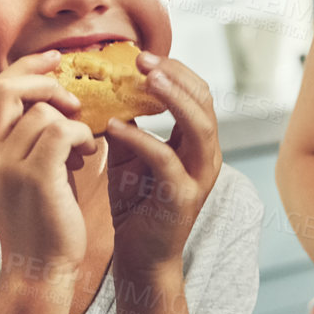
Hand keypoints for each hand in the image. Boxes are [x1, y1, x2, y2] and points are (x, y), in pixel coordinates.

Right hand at [0, 51, 97, 279]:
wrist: (40, 265)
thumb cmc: (43, 215)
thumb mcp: (28, 169)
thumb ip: (31, 134)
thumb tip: (56, 98)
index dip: (26, 67)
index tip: (55, 60)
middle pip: (8, 88)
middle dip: (46, 83)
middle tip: (75, 100)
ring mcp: (6, 165)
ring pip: (43, 112)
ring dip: (75, 123)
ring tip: (85, 147)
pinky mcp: (33, 177)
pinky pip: (61, 131)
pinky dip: (82, 136)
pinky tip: (88, 156)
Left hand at [105, 52, 221, 275]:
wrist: (141, 257)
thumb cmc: (135, 207)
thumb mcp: (129, 158)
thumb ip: (127, 127)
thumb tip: (107, 92)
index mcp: (197, 143)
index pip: (198, 94)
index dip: (175, 71)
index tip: (141, 56)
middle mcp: (207, 155)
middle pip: (205, 102)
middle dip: (176, 76)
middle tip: (143, 60)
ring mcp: (199, 176)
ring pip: (199, 125)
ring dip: (173, 99)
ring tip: (145, 80)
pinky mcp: (183, 196)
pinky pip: (166, 158)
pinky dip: (141, 139)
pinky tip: (114, 127)